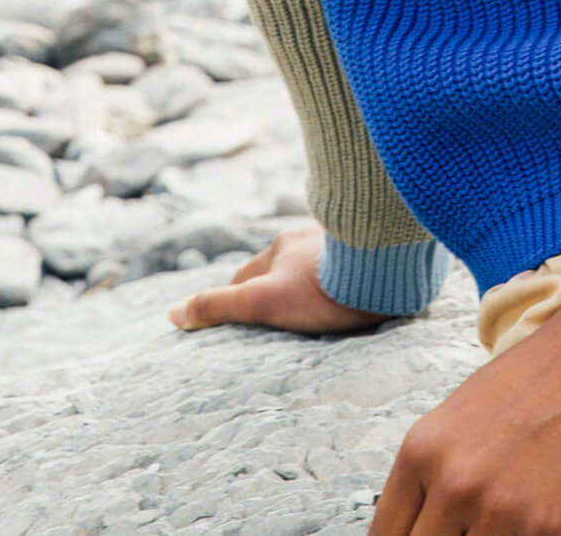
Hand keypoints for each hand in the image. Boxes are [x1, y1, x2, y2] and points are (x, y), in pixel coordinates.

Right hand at [167, 223, 390, 334]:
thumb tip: (173, 313)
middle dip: (272, 288)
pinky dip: (338, 279)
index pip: (245, 279)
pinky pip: (344, 265)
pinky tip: (348, 292)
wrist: (386, 267)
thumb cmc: (322, 287)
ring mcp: (337, 242)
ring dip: (307, 282)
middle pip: (279, 269)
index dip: (235, 300)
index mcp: (279, 248)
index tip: (235, 321)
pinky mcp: (367, 250)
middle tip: (272, 316)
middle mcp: (306, 238)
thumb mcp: (263, 301)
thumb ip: (220, 306)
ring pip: (311, 266)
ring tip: (313, 307)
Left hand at [373, 284, 560, 535]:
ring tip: (503, 523)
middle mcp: (453, 482)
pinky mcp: (549, 527)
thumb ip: (434, 472)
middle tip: (467, 531)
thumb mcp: (463, 414)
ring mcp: (500, 508)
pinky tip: (532, 524)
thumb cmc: (537, 376)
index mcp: (422, 449)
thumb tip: (422, 525)